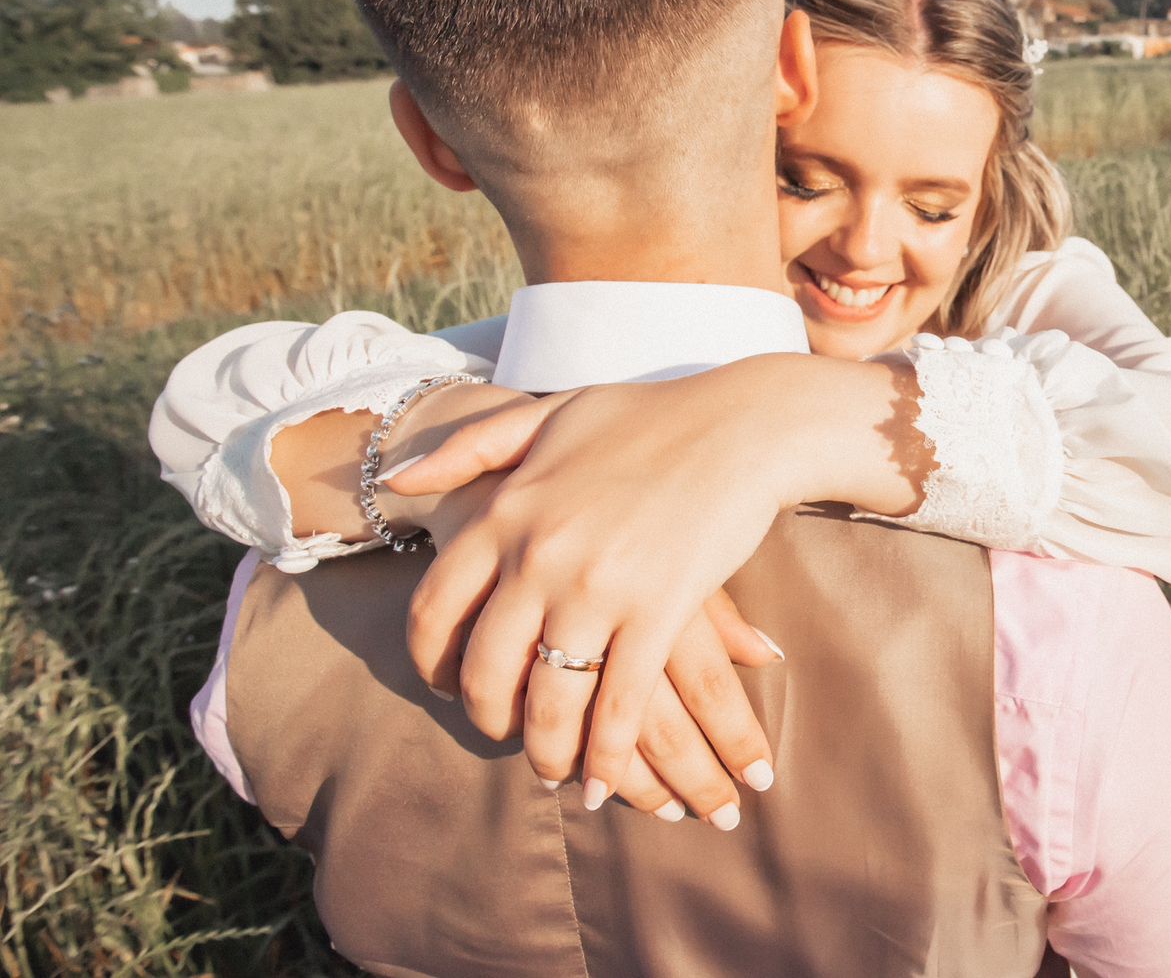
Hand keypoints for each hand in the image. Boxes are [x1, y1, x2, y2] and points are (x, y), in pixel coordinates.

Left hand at [386, 362, 823, 812]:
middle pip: (487, 670)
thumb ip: (472, 447)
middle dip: (490, 719)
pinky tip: (600, 782)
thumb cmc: (649, 416)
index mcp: (505, 512)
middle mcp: (539, 556)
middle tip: (505, 734)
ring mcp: (599, 588)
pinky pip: (620, 705)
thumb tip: (400, 482)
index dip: (434, 664)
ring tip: (554, 771)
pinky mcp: (660, 612)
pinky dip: (606, 755)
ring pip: (549, 701)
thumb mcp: (548, 414)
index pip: (434, 611)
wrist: (743, 425)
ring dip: (547, 752)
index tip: (449, 685)